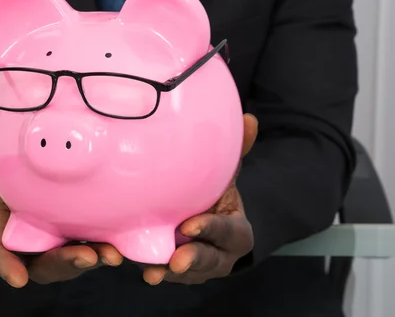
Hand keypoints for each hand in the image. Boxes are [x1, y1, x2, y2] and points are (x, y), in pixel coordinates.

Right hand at [0, 101, 123, 288]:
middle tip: (85, 256)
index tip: (18, 278)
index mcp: (10, 229)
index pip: (4, 251)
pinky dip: (113, 246)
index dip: (9, 265)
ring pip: (78, 259)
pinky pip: (99, 245)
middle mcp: (37, 244)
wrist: (21, 194)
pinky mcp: (86, 237)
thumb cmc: (9, 182)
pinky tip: (129, 241)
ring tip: (112, 253)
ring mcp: (62, 244)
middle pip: (49, 263)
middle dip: (66, 262)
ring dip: (96, 257)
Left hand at [143, 113, 258, 284]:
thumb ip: (236, 151)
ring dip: (171, 273)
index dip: (211, 229)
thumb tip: (249, 119)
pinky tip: (145, 272)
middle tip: (176, 258)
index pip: (228, 231)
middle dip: (194, 259)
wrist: (210, 217)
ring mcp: (201, 267)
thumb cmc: (217, 193)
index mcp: (237, 231)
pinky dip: (157, 273)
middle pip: (210, 260)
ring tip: (154, 272)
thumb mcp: (227, 174)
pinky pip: (169, 275)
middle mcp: (222, 254)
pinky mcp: (182, 273)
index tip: (189, 225)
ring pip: (189, 273)